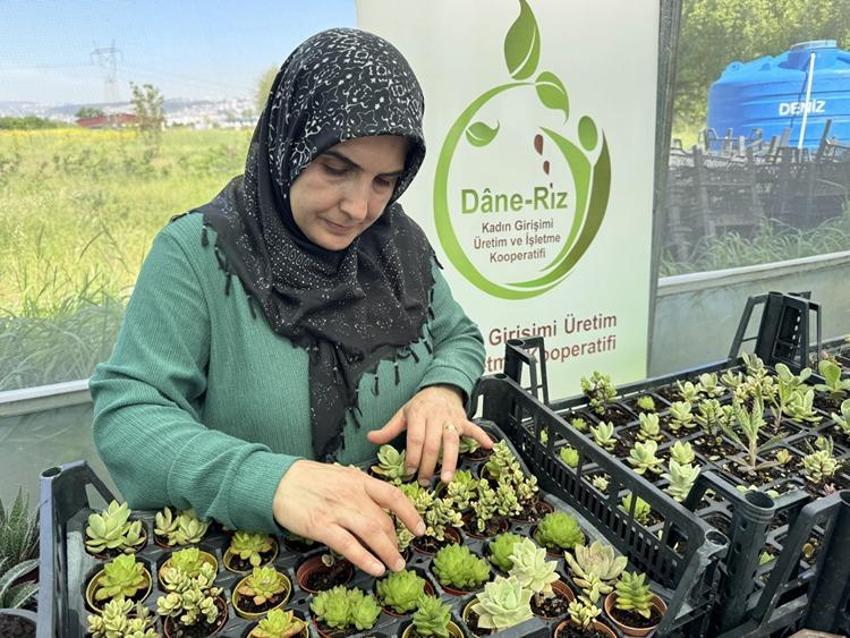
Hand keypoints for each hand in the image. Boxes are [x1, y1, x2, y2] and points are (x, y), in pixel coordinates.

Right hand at [273, 460, 424, 576]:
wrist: (278, 481)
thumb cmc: (310, 480)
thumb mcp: (341, 476)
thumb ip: (360, 490)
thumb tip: (380, 507)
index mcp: (359, 479)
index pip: (393, 495)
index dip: (410, 513)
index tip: (420, 528)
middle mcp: (352, 494)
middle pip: (383, 520)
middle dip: (397, 541)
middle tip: (401, 555)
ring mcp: (337, 510)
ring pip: (372, 533)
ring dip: (388, 552)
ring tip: (395, 566)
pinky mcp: (321, 526)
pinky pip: (348, 544)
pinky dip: (365, 558)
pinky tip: (375, 568)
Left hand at [367, 384, 492, 485]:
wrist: (441, 387)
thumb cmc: (421, 404)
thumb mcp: (402, 414)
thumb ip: (388, 429)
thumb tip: (370, 438)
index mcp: (418, 415)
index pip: (415, 439)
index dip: (412, 456)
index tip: (409, 472)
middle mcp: (435, 417)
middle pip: (432, 445)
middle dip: (428, 465)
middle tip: (423, 482)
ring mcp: (451, 420)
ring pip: (452, 442)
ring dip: (450, 461)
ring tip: (447, 479)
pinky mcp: (464, 421)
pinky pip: (474, 429)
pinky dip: (482, 437)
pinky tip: (489, 447)